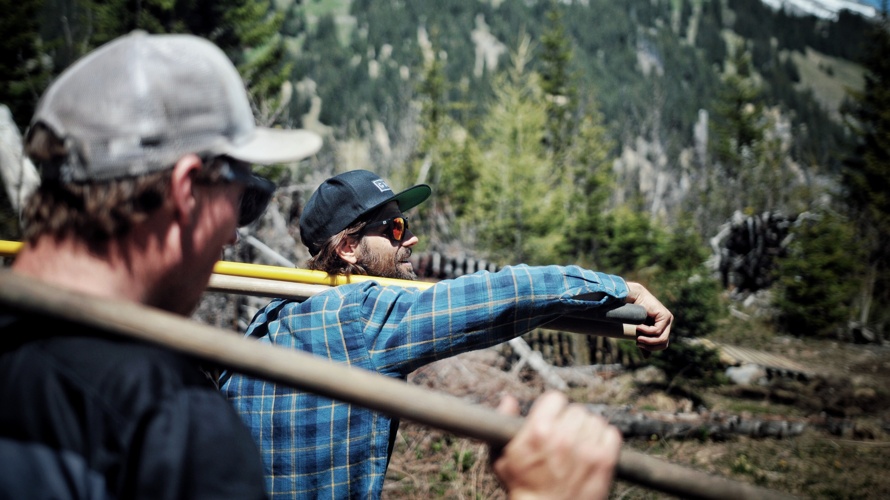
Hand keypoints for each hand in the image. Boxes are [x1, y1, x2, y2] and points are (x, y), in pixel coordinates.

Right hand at [492, 391, 621, 499]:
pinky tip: (593, 450)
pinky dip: (604, 439)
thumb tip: (509, 400)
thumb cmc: (523, 489)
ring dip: (587, 430)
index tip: (551, 419)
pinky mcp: (605, 461)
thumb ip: (504, 424)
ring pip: (594, 420)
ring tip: (578, 445)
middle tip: (564, 436)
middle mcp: (564, 437)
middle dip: (570, 421)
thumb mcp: (502, 458)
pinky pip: (611, 433)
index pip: (555, 398)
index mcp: (538, 431)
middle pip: (576, 410)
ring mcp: (587, 449)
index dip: (552, 409)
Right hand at [625, 281, 672, 352]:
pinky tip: (639, 327)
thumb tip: (647, 357)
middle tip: (638, 343)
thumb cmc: (634, 313)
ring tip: (638, 337)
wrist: (632, 298)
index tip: (638, 344)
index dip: (652, 348)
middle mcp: (667, 323)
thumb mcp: (640, 331)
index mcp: (663, 327)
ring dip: (648, 340)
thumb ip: (645, 341)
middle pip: (664, 343)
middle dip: (650, 346)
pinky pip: (657, 330)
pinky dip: (647, 331)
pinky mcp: (665, 316)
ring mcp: (668, 319)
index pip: (663, 344)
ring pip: (662, 338)